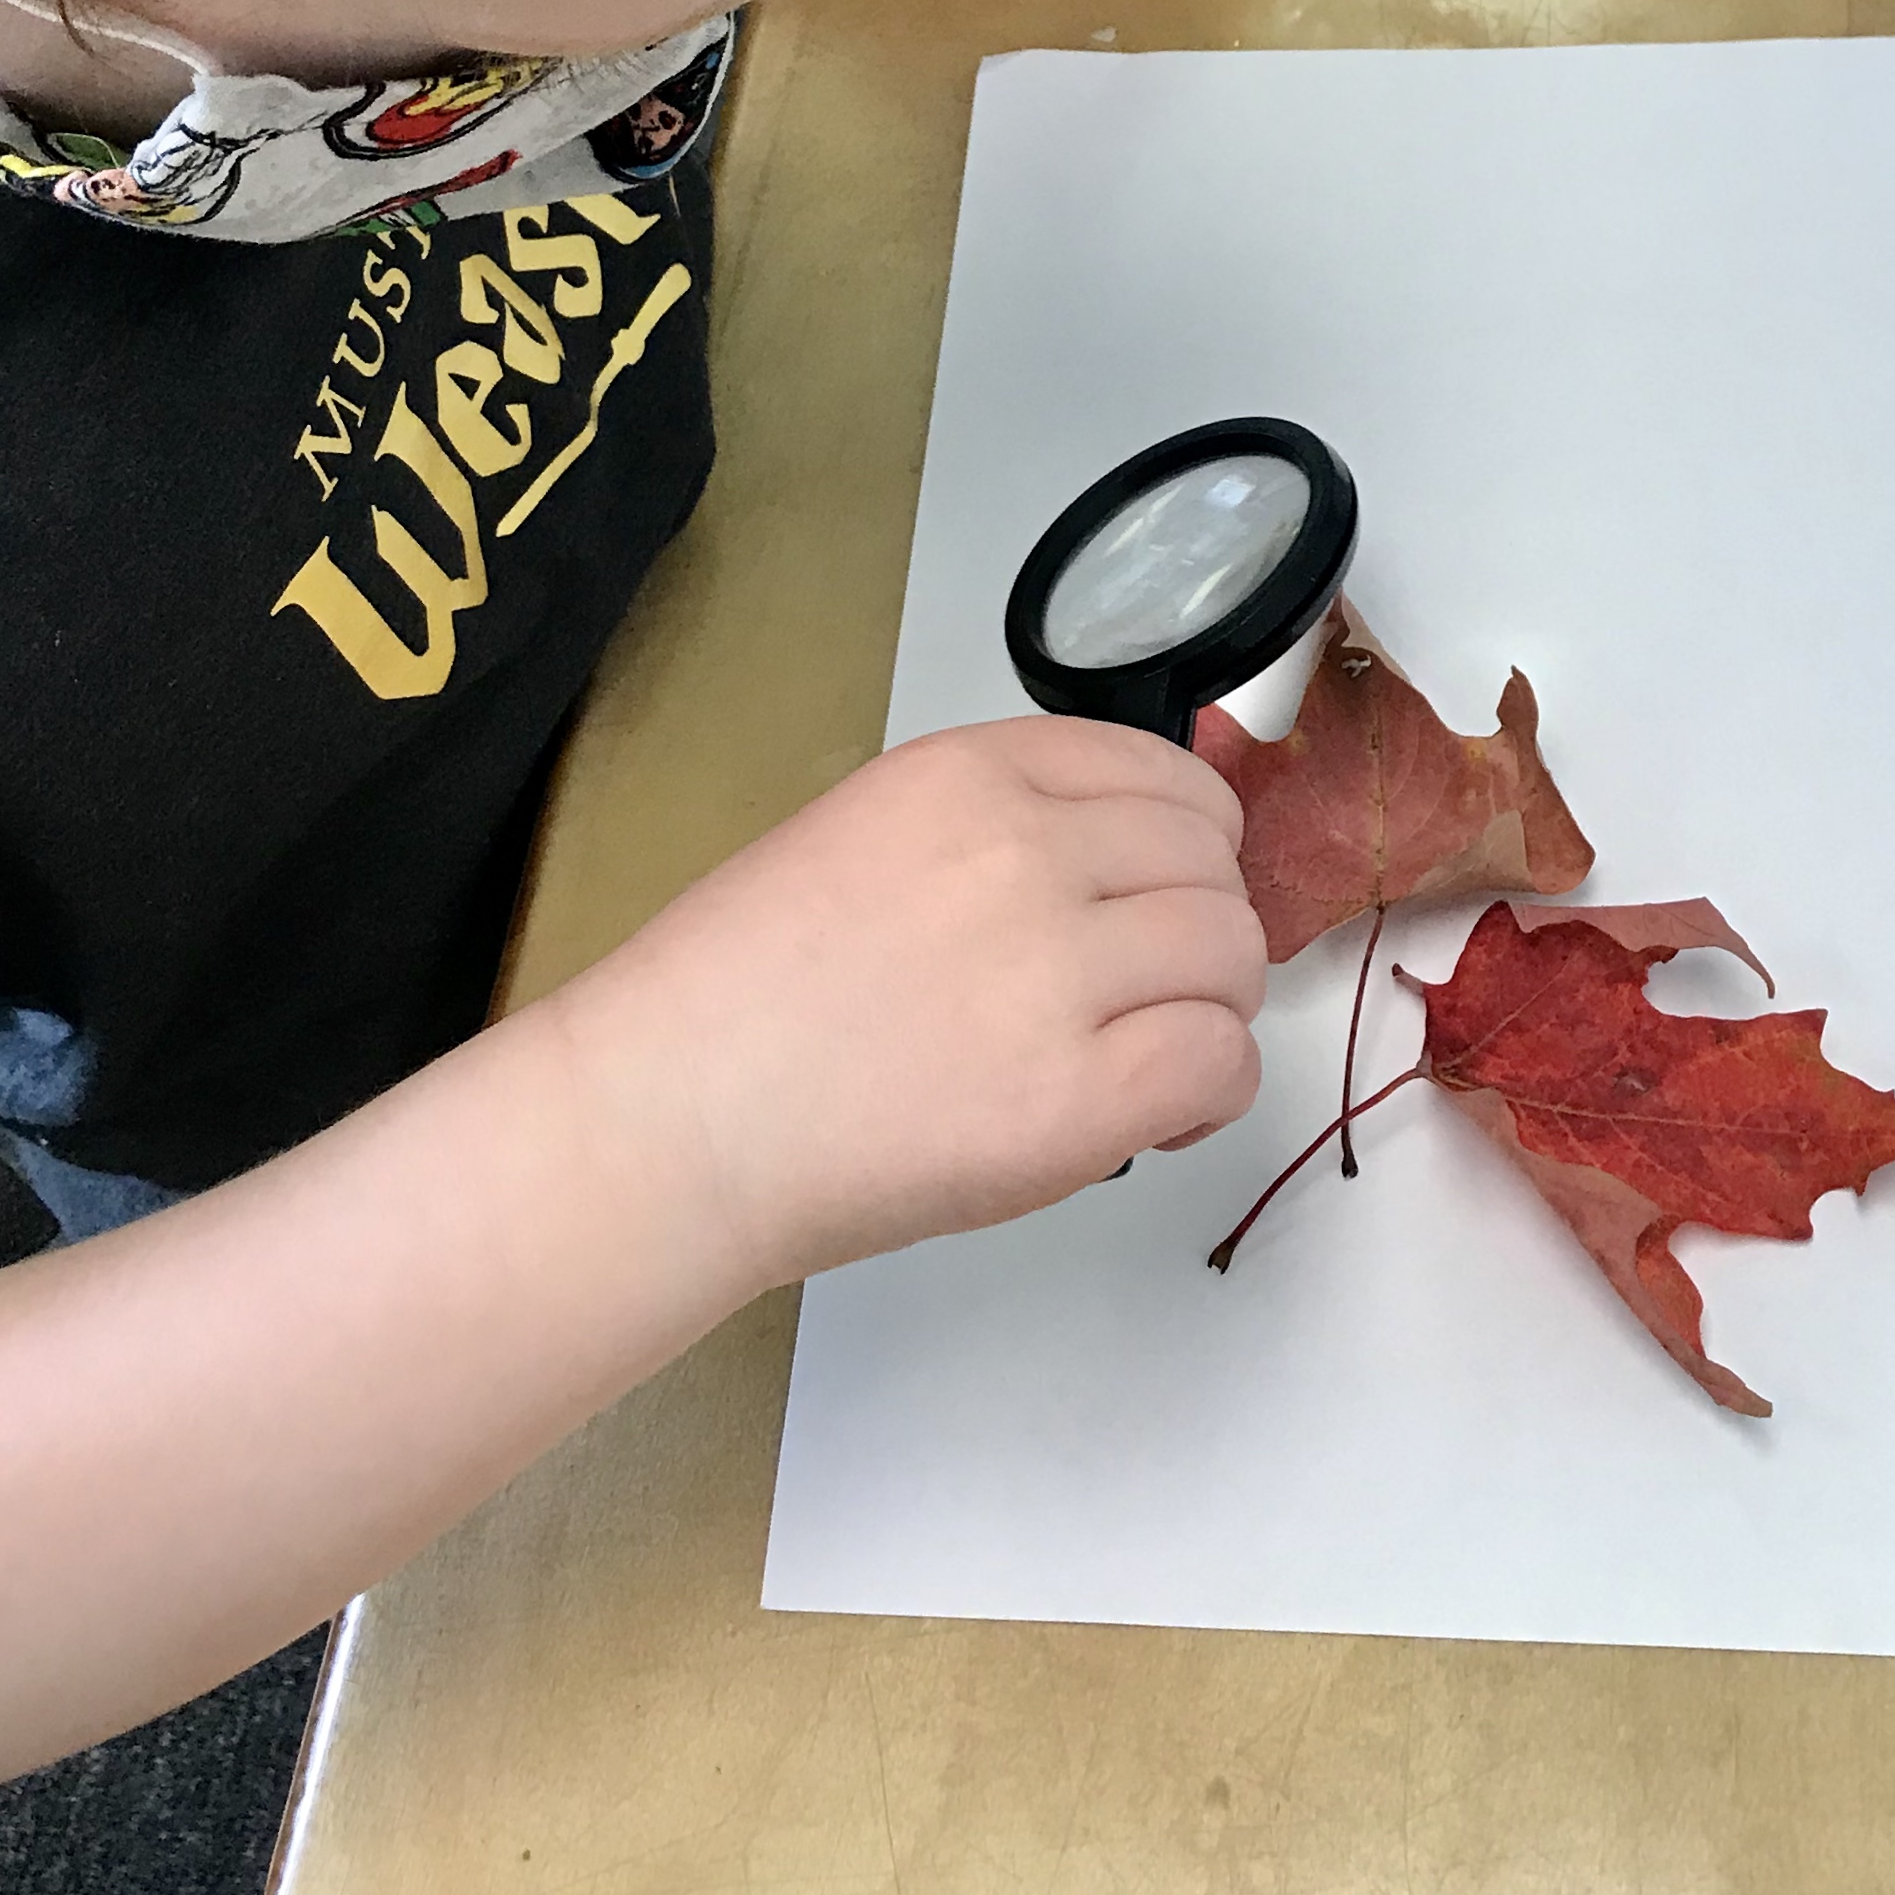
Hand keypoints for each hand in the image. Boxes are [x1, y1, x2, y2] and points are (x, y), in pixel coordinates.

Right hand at [548, 716, 1266, 1286]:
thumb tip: (1125, 873)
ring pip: (1231, 957)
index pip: (1162, 772)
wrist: (662, 1121)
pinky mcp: (1072, 1097)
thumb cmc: (736, 1000)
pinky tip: (1149, 1120)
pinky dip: (1208, 1096)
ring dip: (1207, 1012)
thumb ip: (990, 833)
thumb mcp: (861, 837)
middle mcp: (1023, 851)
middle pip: (1210, 864)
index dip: (1186, 844)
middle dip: (1198, 933)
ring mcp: (1052, 971)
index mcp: (967, 774)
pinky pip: (1220, 1063)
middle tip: (1142, 1000)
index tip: (1158, 900)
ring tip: (1138, 1063)